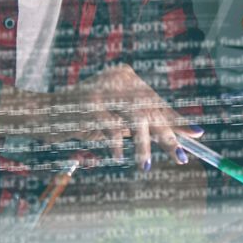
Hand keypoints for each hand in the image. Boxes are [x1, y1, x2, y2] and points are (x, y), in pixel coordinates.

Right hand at [6, 65, 200, 169]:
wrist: (45, 114)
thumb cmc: (82, 119)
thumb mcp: (115, 118)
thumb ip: (141, 122)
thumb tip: (178, 135)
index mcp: (125, 76)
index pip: (157, 101)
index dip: (176, 119)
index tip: (197, 134)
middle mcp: (117, 77)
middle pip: (151, 109)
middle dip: (167, 136)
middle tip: (181, 156)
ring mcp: (103, 89)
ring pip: (135, 119)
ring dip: (143, 145)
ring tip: (147, 165)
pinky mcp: (89, 103)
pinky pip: (112, 128)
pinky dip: (116, 145)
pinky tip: (118, 157)